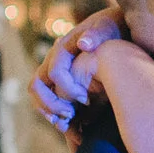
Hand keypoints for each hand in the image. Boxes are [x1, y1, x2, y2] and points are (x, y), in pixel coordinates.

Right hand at [31, 6, 126, 128]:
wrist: (116, 29)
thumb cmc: (113, 28)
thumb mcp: (108, 27)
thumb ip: (97, 34)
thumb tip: (83, 43)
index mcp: (62, 47)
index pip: (55, 73)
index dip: (68, 90)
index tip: (86, 100)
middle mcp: (53, 60)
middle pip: (37, 86)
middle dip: (51, 104)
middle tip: (71, 115)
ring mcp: (54, 70)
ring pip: (38, 95)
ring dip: (49, 112)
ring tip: (66, 125)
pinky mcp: (61, 80)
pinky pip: (48, 99)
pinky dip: (54, 113)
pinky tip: (69, 125)